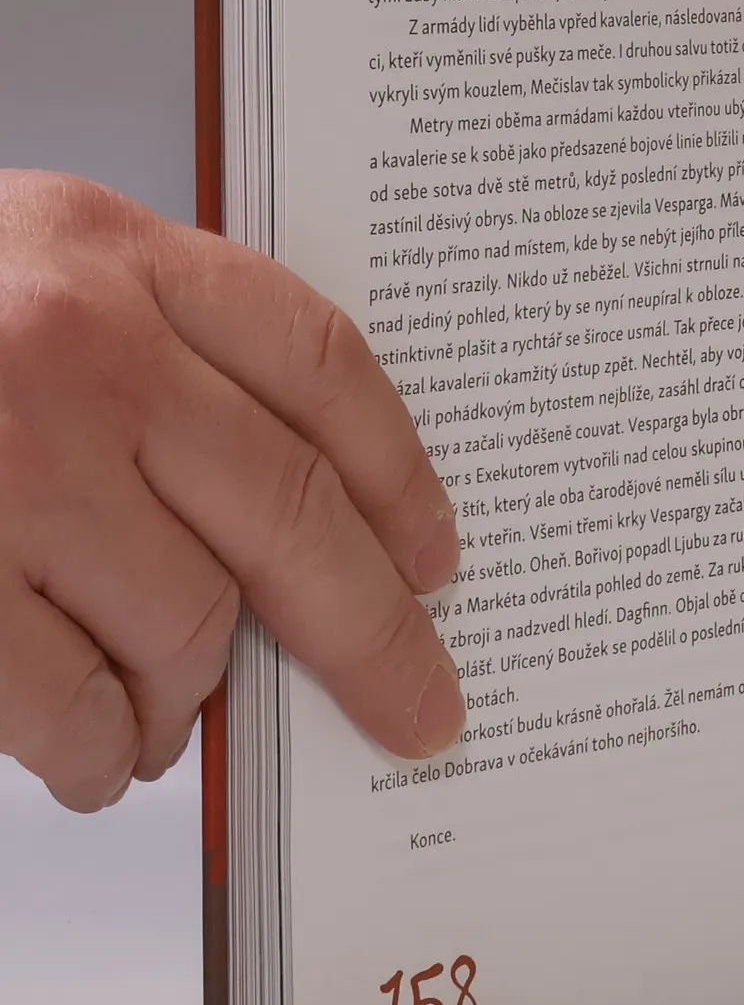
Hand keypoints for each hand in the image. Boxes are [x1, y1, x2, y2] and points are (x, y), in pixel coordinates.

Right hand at [0, 172, 464, 811]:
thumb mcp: (17, 270)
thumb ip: (151, 357)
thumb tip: (280, 529)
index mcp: (107, 250)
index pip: (322, 363)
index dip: (401, 473)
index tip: (438, 554)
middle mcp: (72, 345)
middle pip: (292, 511)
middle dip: (373, 633)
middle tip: (417, 704)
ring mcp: (3, 463)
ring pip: (188, 625)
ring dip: (192, 700)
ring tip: (169, 719)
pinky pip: (73, 703)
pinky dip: (102, 751)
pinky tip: (98, 754)